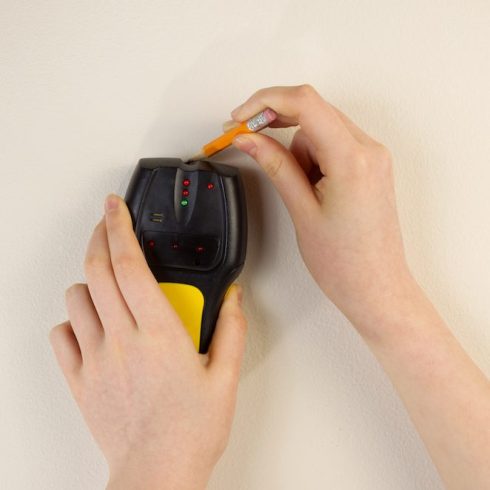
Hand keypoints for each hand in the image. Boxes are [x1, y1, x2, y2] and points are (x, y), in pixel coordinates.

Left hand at [49, 195, 246, 489]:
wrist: (158, 474)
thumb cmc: (191, 431)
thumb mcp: (225, 376)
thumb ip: (233, 329)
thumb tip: (235, 297)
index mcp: (159, 333)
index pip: (130, 264)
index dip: (119, 227)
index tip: (115, 207)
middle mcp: (122, 340)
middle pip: (96, 270)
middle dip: (98, 237)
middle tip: (106, 225)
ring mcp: (96, 358)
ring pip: (75, 298)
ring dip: (88, 281)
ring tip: (107, 283)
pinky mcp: (79, 379)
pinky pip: (61, 335)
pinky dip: (72, 320)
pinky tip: (91, 324)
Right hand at [232, 85, 412, 335]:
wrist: (375, 287)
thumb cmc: (346, 262)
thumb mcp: (301, 210)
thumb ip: (275, 166)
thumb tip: (250, 139)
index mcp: (352, 159)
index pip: (305, 104)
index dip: (266, 102)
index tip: (241, 116)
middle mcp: (369, 151)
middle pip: (312, 112)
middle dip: (278, 125)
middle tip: (251, 141)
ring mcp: (372, 157)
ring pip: (320, 129)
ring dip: (299, 150)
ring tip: (301, 191)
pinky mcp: (369, 167)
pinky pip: (332, 144)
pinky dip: (313, 157)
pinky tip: (310, 186)